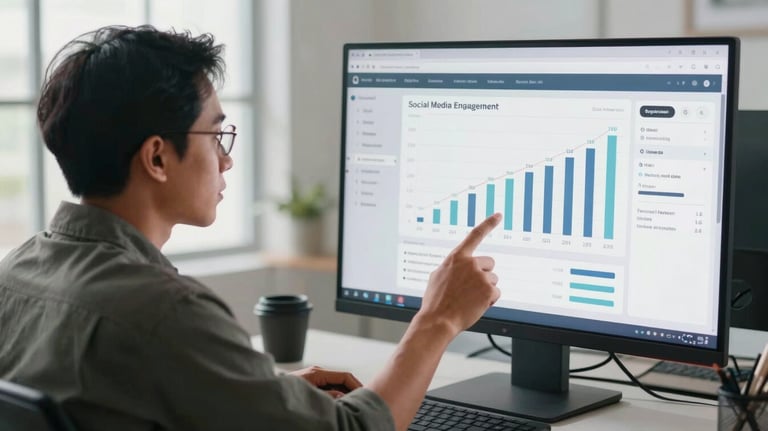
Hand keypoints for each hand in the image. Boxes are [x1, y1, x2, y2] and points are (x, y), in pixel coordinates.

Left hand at [290, 365, 362, 398]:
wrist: (272, 394)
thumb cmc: (289, 395)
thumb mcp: (311, 396)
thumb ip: (329, 395)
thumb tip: (343, 395)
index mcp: (318, 373)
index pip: (344, 376)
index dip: (356, 385)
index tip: (364, 394)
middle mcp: (318, 372)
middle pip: (342, 379)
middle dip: (352, 389)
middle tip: (360, 400)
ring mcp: (315, 376)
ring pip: (336, 383)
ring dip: (344, 392)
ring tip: (351, 403)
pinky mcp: (312, 381)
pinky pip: (329, 386)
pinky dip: (336, 393)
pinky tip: (339, 402)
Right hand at [418, 213, 501, 335]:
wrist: (438, 319)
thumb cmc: (435, 301)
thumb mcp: (438, 276)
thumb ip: (452, 267)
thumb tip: (458, 267)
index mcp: (456, 257)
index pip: (475, 235)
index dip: (488, 224)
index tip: (499, 215)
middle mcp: (470, 263)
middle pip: (490, 263)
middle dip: (484, 274)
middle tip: (471, 288)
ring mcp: (480, 277)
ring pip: (493, 279)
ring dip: (485, 289)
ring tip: (469, 299)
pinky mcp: (488, 291)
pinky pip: (496, 293)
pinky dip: (489, 301)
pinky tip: (475, 306)